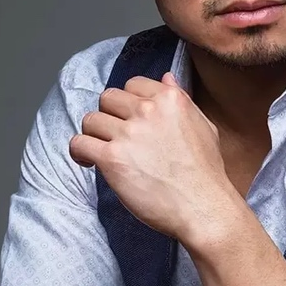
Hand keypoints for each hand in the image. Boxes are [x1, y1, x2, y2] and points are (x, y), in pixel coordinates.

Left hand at [69, 72, 236, 239]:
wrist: (203, 208)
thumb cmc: (206, 173)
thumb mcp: (203, 126)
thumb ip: (182, 100)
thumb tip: (166, 78)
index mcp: (170, 99)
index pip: (132, 85)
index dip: (128, 103)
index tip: (130, 119)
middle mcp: (148, 111)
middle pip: (108, 99)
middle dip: (109, 117)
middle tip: (116, 137)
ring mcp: (129, 133)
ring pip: (91, 120)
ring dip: (94, 136)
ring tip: (102, 151)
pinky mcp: (112, 158)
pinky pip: (79, 143)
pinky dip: (80, 152)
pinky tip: (89, 162)